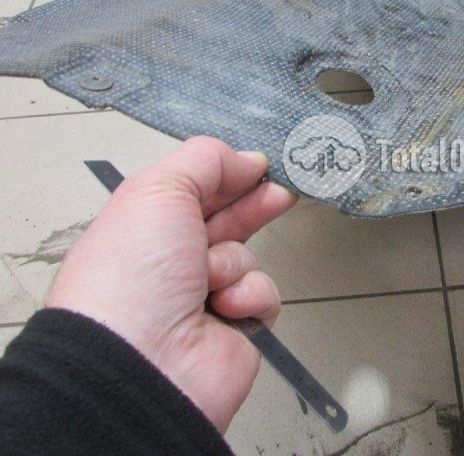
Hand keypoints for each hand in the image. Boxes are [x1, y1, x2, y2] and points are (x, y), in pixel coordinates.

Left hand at [46, 136, 297, 431]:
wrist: (141, 362)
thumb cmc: (129, 279)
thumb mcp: (159, 190)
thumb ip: (205, 161)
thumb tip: (247, 160)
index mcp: (143, 229)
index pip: (194, 192)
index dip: (227, 176)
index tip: (257, 166)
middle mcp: (171, 264)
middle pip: (227, 221)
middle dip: (253, 205)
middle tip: (278, 194)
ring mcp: (203, 298)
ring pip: (248, 258)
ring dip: (234, 261)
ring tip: (210, 278)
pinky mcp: (234, 327)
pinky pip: (264, 295)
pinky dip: (249, 296)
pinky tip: (226, 306)